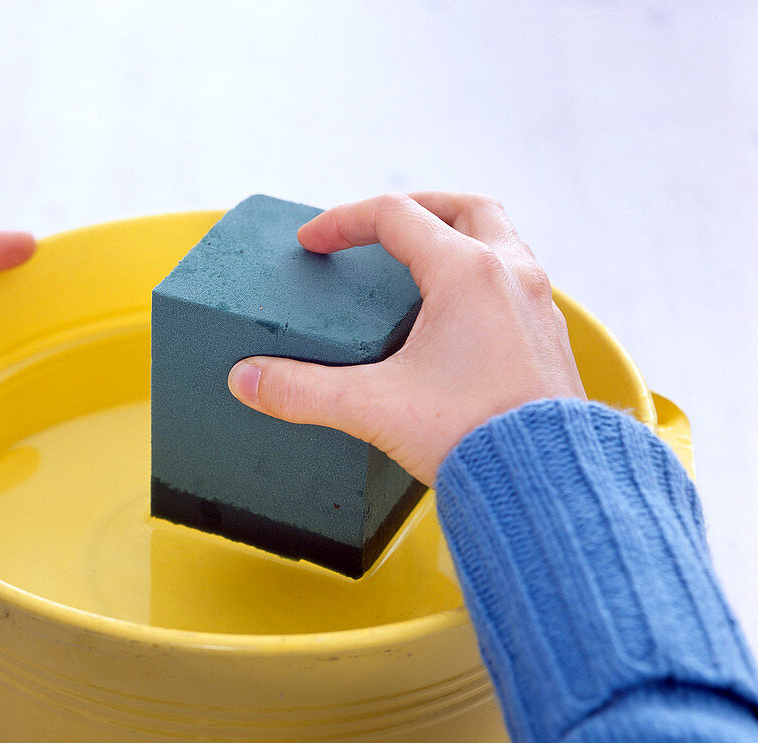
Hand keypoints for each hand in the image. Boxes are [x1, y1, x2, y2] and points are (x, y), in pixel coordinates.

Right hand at [227, 192, 585, 484]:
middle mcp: (511, 275)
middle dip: (417, 208)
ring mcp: (539, 305)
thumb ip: (302, 390)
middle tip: (380, 229)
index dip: (344, 222)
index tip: (313, 243)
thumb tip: (247, 380)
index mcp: (467, 273)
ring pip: (502, 239)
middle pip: (465, 207)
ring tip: (420, 266)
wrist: (545, 481)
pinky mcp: (549, 339)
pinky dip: (483, 277)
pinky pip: (518, 281)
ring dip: (458, 237)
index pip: (395, 216)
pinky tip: (459, 317)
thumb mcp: (371, 408)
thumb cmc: (471, 434)